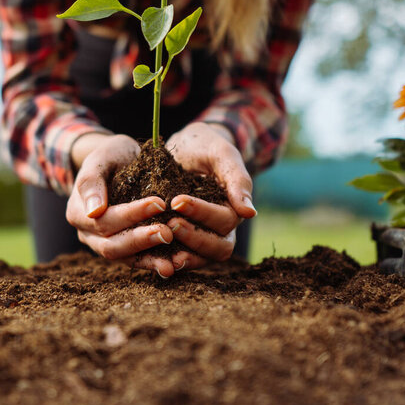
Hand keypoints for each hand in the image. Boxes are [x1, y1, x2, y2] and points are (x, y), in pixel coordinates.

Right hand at [67, 133, 175, 276]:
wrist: (120, 162)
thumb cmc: (112, 155)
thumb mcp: (102, 157)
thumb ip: (93, 180)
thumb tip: (93, 212)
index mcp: (78, 212)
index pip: (104, 219)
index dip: (132, 213)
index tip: (160, 202)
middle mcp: (88, 234)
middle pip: (112, 245)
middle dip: (141, 240)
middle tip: (168, 232)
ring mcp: (104, 244)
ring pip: (125, 258)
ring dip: (150, 259)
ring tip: (174, 260)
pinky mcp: (123, 250)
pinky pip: (137, 261)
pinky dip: (154, 264)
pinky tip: (174, 265)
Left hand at [165, 123, 255, 267]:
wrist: (185, 146)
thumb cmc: (205, 145)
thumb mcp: (221, 154)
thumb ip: (237, 179)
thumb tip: (249, 213)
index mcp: (235, 207)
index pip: (225, 220)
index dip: (202, 213)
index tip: (177, 201)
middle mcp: (223, 227)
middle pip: (219, 246)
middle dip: (194, 237)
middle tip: (169, 224)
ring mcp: (204, 235)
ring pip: (203, 257)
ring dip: (185, 255)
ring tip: (162, 243)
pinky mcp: (184, 239)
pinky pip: (182, 255)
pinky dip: (170, 258)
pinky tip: (155, 257)